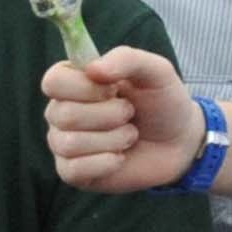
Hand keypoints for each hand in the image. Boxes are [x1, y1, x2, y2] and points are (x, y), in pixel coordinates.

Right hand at [41, 45, 198, 191]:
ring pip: (70, 144)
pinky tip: (120, 158)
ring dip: (112, 140)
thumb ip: (127, 58)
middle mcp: (62, 112)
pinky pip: (74, 170)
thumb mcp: (156, 71)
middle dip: (109, 115)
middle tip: (129, 114)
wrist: (178, 142)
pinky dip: (106, 163)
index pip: (53, 81)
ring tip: (129, 135)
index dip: (84, 88)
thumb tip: (92, 69)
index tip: (113, 89)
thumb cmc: (162, 102)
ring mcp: (63, 144)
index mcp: (73, 82)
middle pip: (64, 115)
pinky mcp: (72, 172)